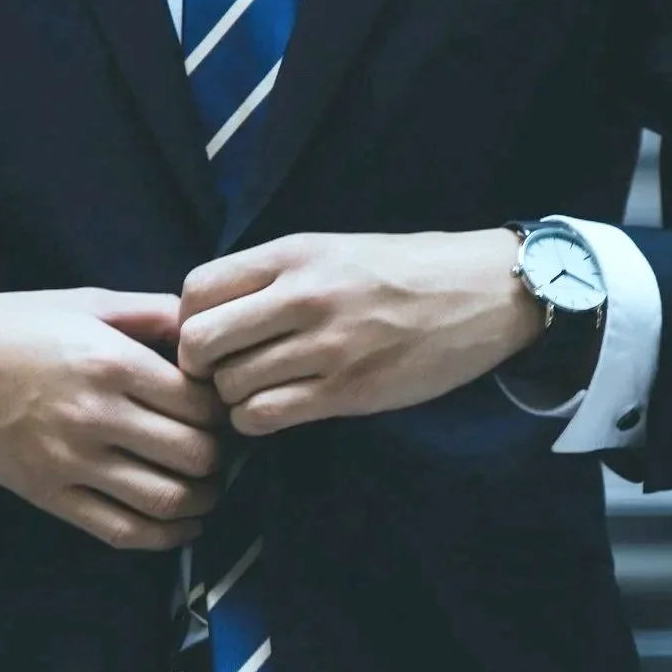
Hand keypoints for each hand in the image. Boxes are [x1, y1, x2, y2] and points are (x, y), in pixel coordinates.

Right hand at [0, 288, 227, 550]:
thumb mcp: (87, 302)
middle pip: (194, 455)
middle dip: (221, 456)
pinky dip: (165, 537)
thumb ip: (153, 313)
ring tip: (207, 487)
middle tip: (221, 449)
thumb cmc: (16, 326)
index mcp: (110, 362)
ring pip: (167, 500)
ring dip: (202, 500)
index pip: (200, 403)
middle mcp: (95, 415)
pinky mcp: (50, 496)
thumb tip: (208, 331)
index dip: (224, 410)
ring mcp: (71, 462)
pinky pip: (122, 531)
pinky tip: (181, 525)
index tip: (222, 409)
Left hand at [177, 231, 543, 435]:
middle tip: (222, 372)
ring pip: (230, 386)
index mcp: (293, 255)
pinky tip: (276, 410)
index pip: (196, 290)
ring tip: (257, 390)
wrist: (483, 293)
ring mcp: (326, 346)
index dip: (188, 320)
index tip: (210, 335)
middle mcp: (302, 296)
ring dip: (232, 397)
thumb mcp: (331, 250)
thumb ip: (272, 276)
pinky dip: (256, 421)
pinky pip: (265, 416)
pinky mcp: (347, 391)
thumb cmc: (403, 271)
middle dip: (200, 365)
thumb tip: (208, 312)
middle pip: (200, 342)